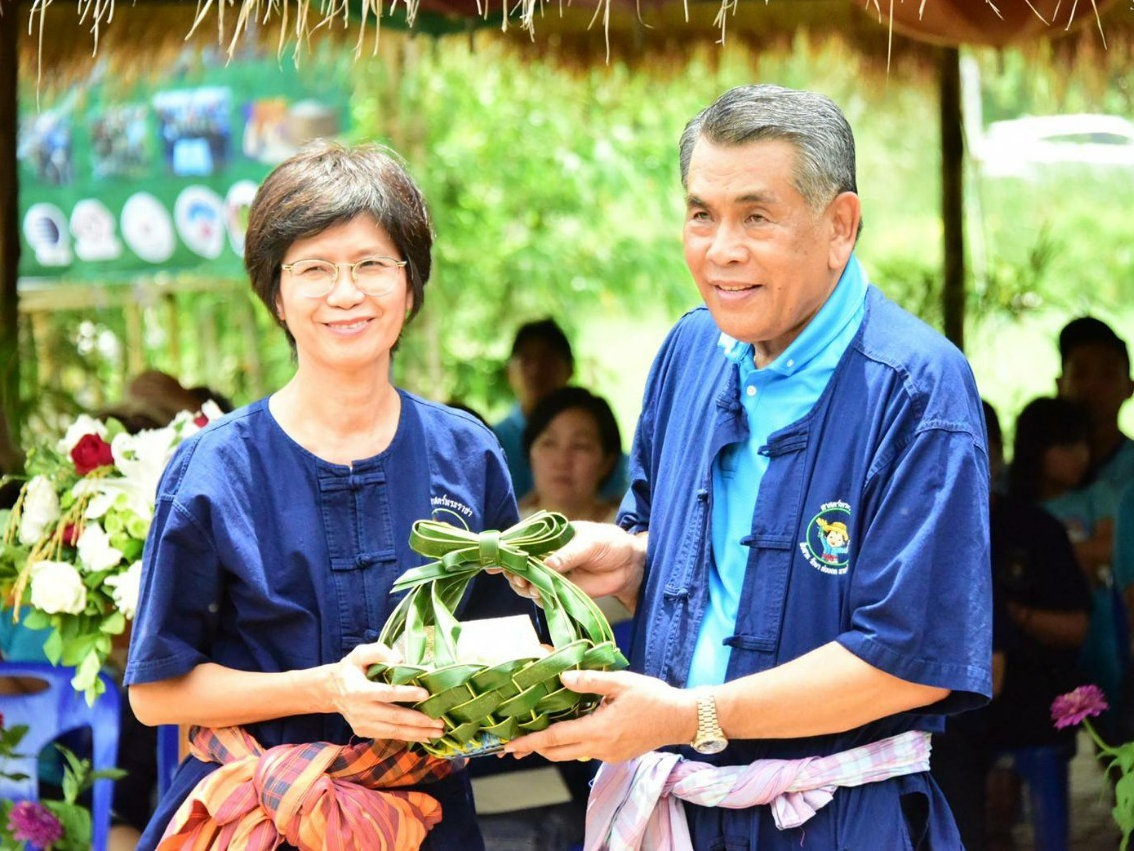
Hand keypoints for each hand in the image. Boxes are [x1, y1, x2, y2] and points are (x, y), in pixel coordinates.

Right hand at [325, 642, 444, 742]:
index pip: (386, 693)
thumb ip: (378, 652)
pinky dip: (408, 737)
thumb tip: (400, 659)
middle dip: (419, 720)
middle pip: (394, 717)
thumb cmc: (350, 669)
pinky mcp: (365, 732)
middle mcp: (360, 711)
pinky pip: (389, 736)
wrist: (331, 691)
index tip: (426, 693)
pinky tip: (425, 736)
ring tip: (438, 732)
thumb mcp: (359, 654)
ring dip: (417, 733)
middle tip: (440, 721)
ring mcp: (362, 724)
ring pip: (393, 732)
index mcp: (359, 691)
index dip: (406, 694)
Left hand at [503, 669, 695, 763]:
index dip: (530, 741)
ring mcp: (608, 754)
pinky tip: (571, 728)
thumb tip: (562, 677)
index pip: (555, 738)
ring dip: (553, 746)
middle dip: (535, 748)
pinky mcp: (616, 755)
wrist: (681, 718)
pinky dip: (572, 743)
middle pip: (558, 753)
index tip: (510, 745)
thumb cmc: (653, 698)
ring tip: (538, 734)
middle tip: (514, 743)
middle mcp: (600, 748)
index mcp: (598, 730)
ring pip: (572, 753)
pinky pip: (587, 751)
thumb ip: (589, 681)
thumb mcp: (620, 683)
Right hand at [504, 521, 645, 611]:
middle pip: (519, 564)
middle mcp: (547, 554)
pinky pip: (542, 596)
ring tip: (528, 587)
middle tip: (517, 579)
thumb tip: (548, 564)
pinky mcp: (561, 590)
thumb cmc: (610, 544)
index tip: (495, 560)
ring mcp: (552, 573)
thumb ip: (569, 554)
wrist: (630, 565)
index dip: (507, 550)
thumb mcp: (590, 543)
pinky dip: (538, 598)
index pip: (522, 541)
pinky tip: (540, 595)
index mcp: (550, 536)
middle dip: (513, 572)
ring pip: (527, 581)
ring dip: (523, 586)